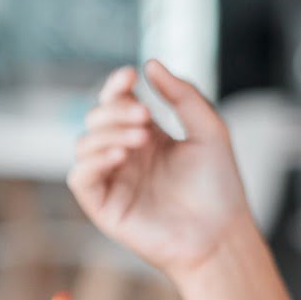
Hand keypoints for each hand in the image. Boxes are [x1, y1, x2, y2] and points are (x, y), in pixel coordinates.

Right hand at [66, 60, 252, 276]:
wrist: (220, 236)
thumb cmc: (219, 188)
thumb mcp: (209, 130)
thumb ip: (182, 94)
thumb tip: (150, 63)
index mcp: (148, 137)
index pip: (117, 102)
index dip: (116, 86)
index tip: (130, 75)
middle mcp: (125, 155)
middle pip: (97, 119)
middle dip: (116, 110)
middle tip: (145, 118)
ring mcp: (112, 180)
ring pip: (84, 143)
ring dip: (107, 133)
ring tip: (140, 138)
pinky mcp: (103, 206)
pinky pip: (80, 177)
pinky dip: (93, 160)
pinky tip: (120, 155)